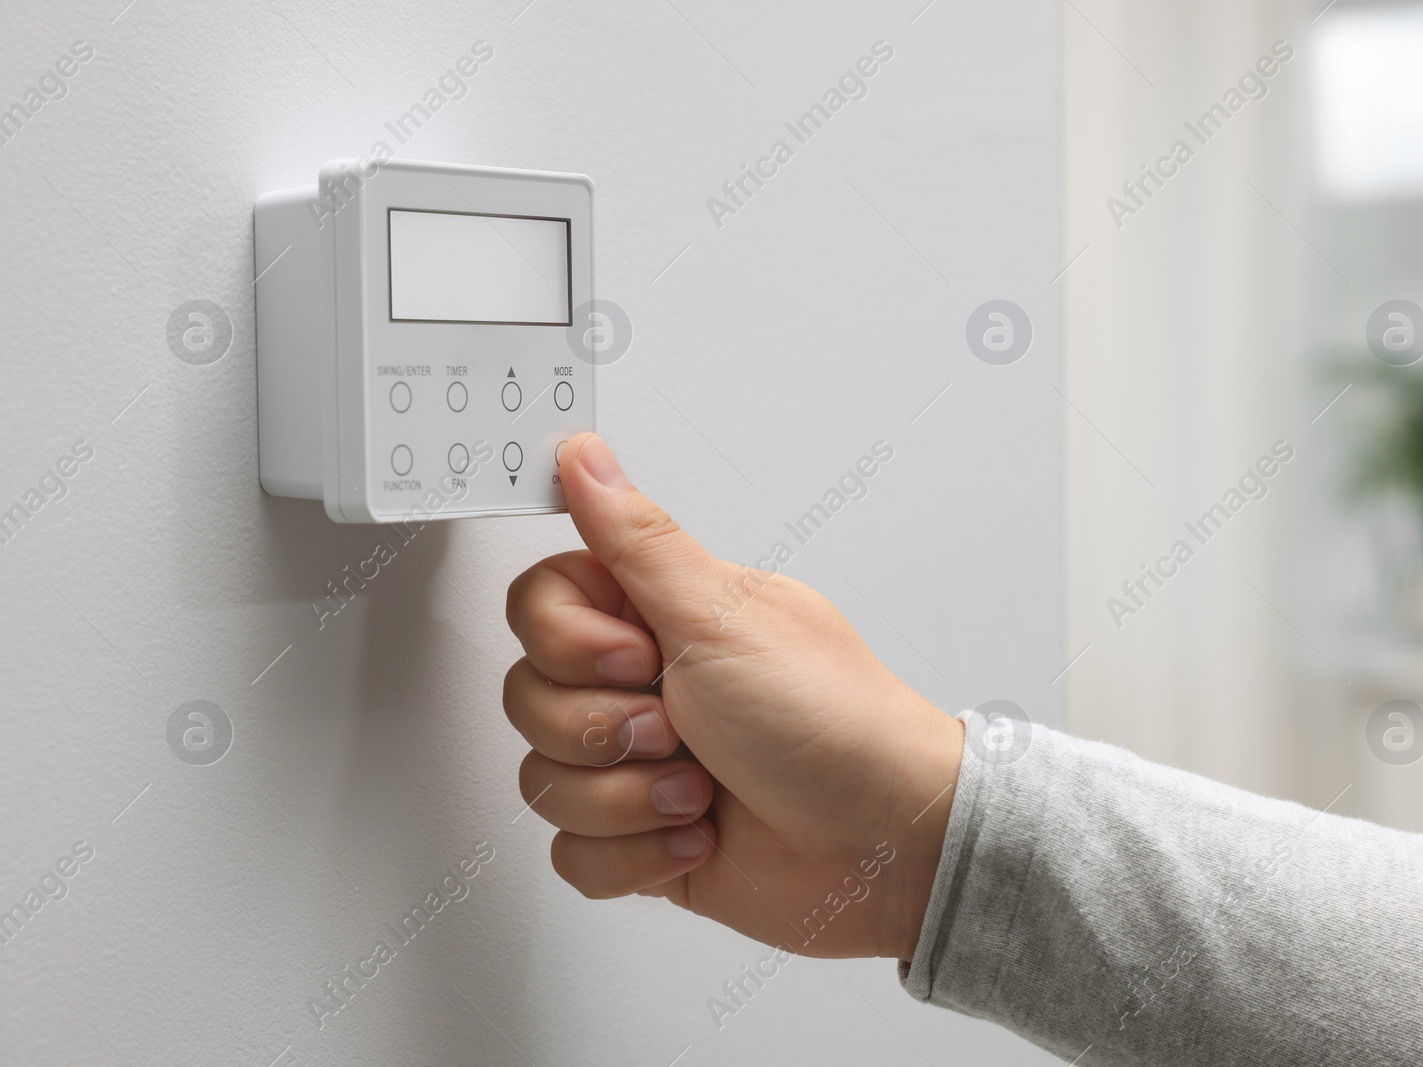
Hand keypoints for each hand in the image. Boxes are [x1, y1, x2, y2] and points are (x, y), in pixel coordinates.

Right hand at [503, 434, 963, 960]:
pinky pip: (574, 853)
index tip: (637, 656)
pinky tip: (697, 836)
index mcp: (658, 614)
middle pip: (529, 696)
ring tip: (702, 790)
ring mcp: (639, 763)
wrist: (886, 842)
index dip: (569, 642)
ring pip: (545, 780)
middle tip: (679, 727)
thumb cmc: (831, 720)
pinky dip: (636, 856)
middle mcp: (643, 683)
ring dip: (630, 797)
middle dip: (604, 729)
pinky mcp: (641, 836)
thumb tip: (585, 455)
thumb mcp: (723, 616)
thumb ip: (637, 539)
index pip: (538, 605)